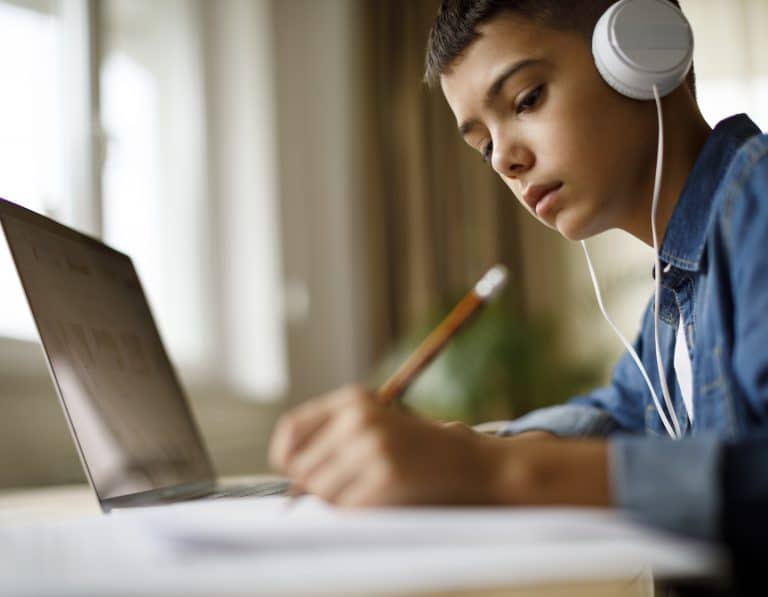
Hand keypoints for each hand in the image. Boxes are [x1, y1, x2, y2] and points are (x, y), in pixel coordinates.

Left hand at [268, 385, 500, 506]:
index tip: (292, 471)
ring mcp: (372, 446)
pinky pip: (346, 508)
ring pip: (321, 491)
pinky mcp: (385, 475)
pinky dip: (357, 511)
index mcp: (353, 398)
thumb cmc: (415, 446)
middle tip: (345, 485)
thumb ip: (333, 438)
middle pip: (302, 467)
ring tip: (367, 489)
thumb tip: (292, 477)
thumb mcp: (374, 423)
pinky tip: (380, 498)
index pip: (292, 428)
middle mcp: (358, 417)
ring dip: (337, 500)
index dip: (285, 455)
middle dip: (316, 485)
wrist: (465, 460)